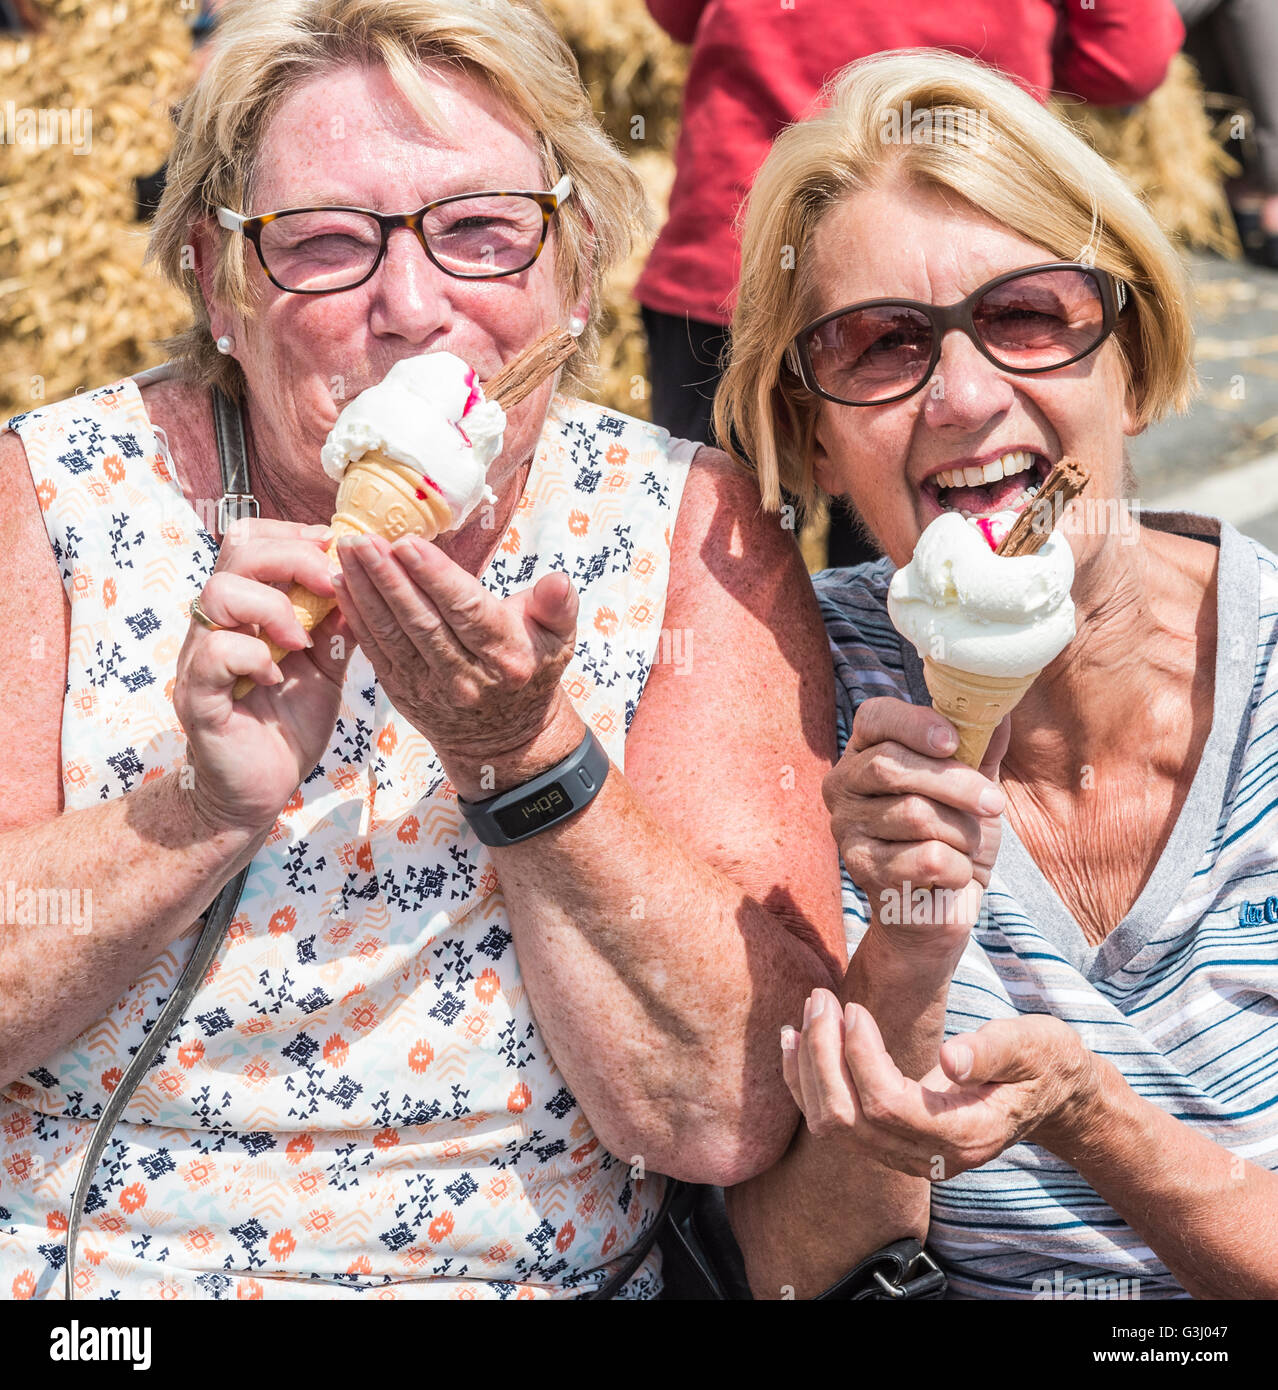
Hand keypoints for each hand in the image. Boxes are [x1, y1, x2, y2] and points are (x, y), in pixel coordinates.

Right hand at [174, 518, 353, 836]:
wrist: (258, 792)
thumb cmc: (287, 726)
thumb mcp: (326, 668)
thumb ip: (339, 628)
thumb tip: (364, 583)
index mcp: (248, 609)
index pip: (255, 540)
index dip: (295, 535)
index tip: (335, 553)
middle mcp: (219, 623)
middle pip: (238, 549)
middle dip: (293, 557)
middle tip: (329, 586)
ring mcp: (202, 655)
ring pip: (220, 592)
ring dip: (273, 607)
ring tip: (301, 642)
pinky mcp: (197, 694)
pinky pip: (216, 653)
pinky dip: (254, 657)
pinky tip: (276, 677)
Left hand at [331, 532, 581, 794]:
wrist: (506, 736)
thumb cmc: (530, 668)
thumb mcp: (558, 639)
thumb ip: (558, 606)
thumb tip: (558, 582)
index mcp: (506, 657)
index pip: (466, 611)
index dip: (434, 577)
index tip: (406, 542)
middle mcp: (466, 676)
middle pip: (421, 620)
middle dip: (387, 576)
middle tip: (361, 538)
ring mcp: (430, 688)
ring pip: (392, 634)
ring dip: (365, 590)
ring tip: (347, 552)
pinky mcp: (403, 692)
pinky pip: (376, 650)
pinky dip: (357, 616)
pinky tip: (342, 584)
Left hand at [781, 989, 1100, 1179]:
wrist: (1052, 1097)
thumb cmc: (1045, 1063)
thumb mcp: (1033, 1046)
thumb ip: (993, 1053)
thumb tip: (951, 1060)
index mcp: (965, 1135)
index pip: (887, 1105)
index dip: (859, 1057)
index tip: (855, 1008)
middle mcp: (931, 1158)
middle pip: (848, 1119)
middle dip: (823, 1055)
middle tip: (821, 998)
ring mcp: (908, 1157)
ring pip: (831, 1126)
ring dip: (809, 1067)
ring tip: (808, 1011)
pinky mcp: (892, 1143)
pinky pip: (834, 1122)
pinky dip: (807, 1082)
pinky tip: (796, 1041)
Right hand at [823, 696, 1010, 952]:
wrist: (939, 908)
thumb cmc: (952, 838)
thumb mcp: (972, 785)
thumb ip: (980, 747)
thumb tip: (1001, 711)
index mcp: (865, 752)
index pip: (874, 718)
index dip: (914, 724)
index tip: (953, 741)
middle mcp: (843, 785)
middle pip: (891, 766)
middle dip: (955, 783)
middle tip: (995, 803)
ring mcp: (846, 828)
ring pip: (914, 814)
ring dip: (961, 832)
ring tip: (967, 845)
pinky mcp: (862, 870)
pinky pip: (925, 858)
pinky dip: (957, 866)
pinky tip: (955, 874)